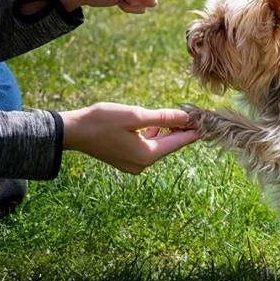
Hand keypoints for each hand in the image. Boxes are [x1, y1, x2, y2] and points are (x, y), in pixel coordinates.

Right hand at [59, 103, 200, 173]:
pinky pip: (146, 148)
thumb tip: (185, 118)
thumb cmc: (102, 121)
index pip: (177, 143)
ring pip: (157, 147)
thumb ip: (162, 118)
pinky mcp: (124, 160)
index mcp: (147, 155)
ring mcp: (132, 165)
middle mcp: (142, 164)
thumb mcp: (135, 116)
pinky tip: (154, 126)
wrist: (72, 132)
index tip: (207, 124)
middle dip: (180, 131)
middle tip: (194, 116)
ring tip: (177, 118)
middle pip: (168, 146)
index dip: (193, 132)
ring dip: (166, 133)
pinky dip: (153, 137)